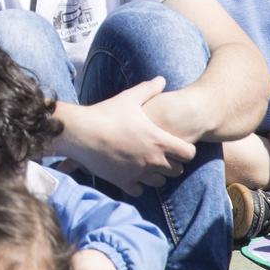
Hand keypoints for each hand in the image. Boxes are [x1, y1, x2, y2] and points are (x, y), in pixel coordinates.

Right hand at [64, 79, 193, 194]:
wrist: (80, 132)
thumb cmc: (106, 114)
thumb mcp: (129, 98)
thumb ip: (148, 90)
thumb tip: (161, 79)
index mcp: (158, 141)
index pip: (189, 154)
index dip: (185, 149)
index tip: (175, 144)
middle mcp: (152, 160)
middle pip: (177, 171)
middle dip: (172, 163)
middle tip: (160, 154)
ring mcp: (138, 173)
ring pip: (159, 182)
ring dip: (155, 175)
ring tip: (145, 164)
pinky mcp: (123, 182)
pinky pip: (139, 190)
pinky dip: (137, 183)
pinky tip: (130, 172)